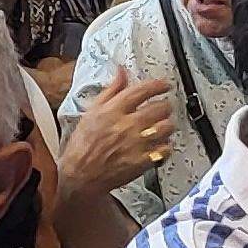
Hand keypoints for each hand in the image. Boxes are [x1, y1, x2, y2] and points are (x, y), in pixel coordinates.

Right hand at [58, 71, 175, 201]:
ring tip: (163, 125)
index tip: (164, 85)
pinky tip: (159, 145)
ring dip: (167, 124)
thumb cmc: (83, 145)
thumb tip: (121, 72)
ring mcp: (136, 144)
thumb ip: (111, 90)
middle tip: (164, 107)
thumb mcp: (92, 111)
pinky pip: (165, 149)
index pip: (142, 91)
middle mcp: (126, 125)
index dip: (157, 85)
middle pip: (159, 108)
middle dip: (165, 105)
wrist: (80, 175)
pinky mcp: (142, 161)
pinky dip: (166, 146)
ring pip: (166, 127)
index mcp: (113, 110)